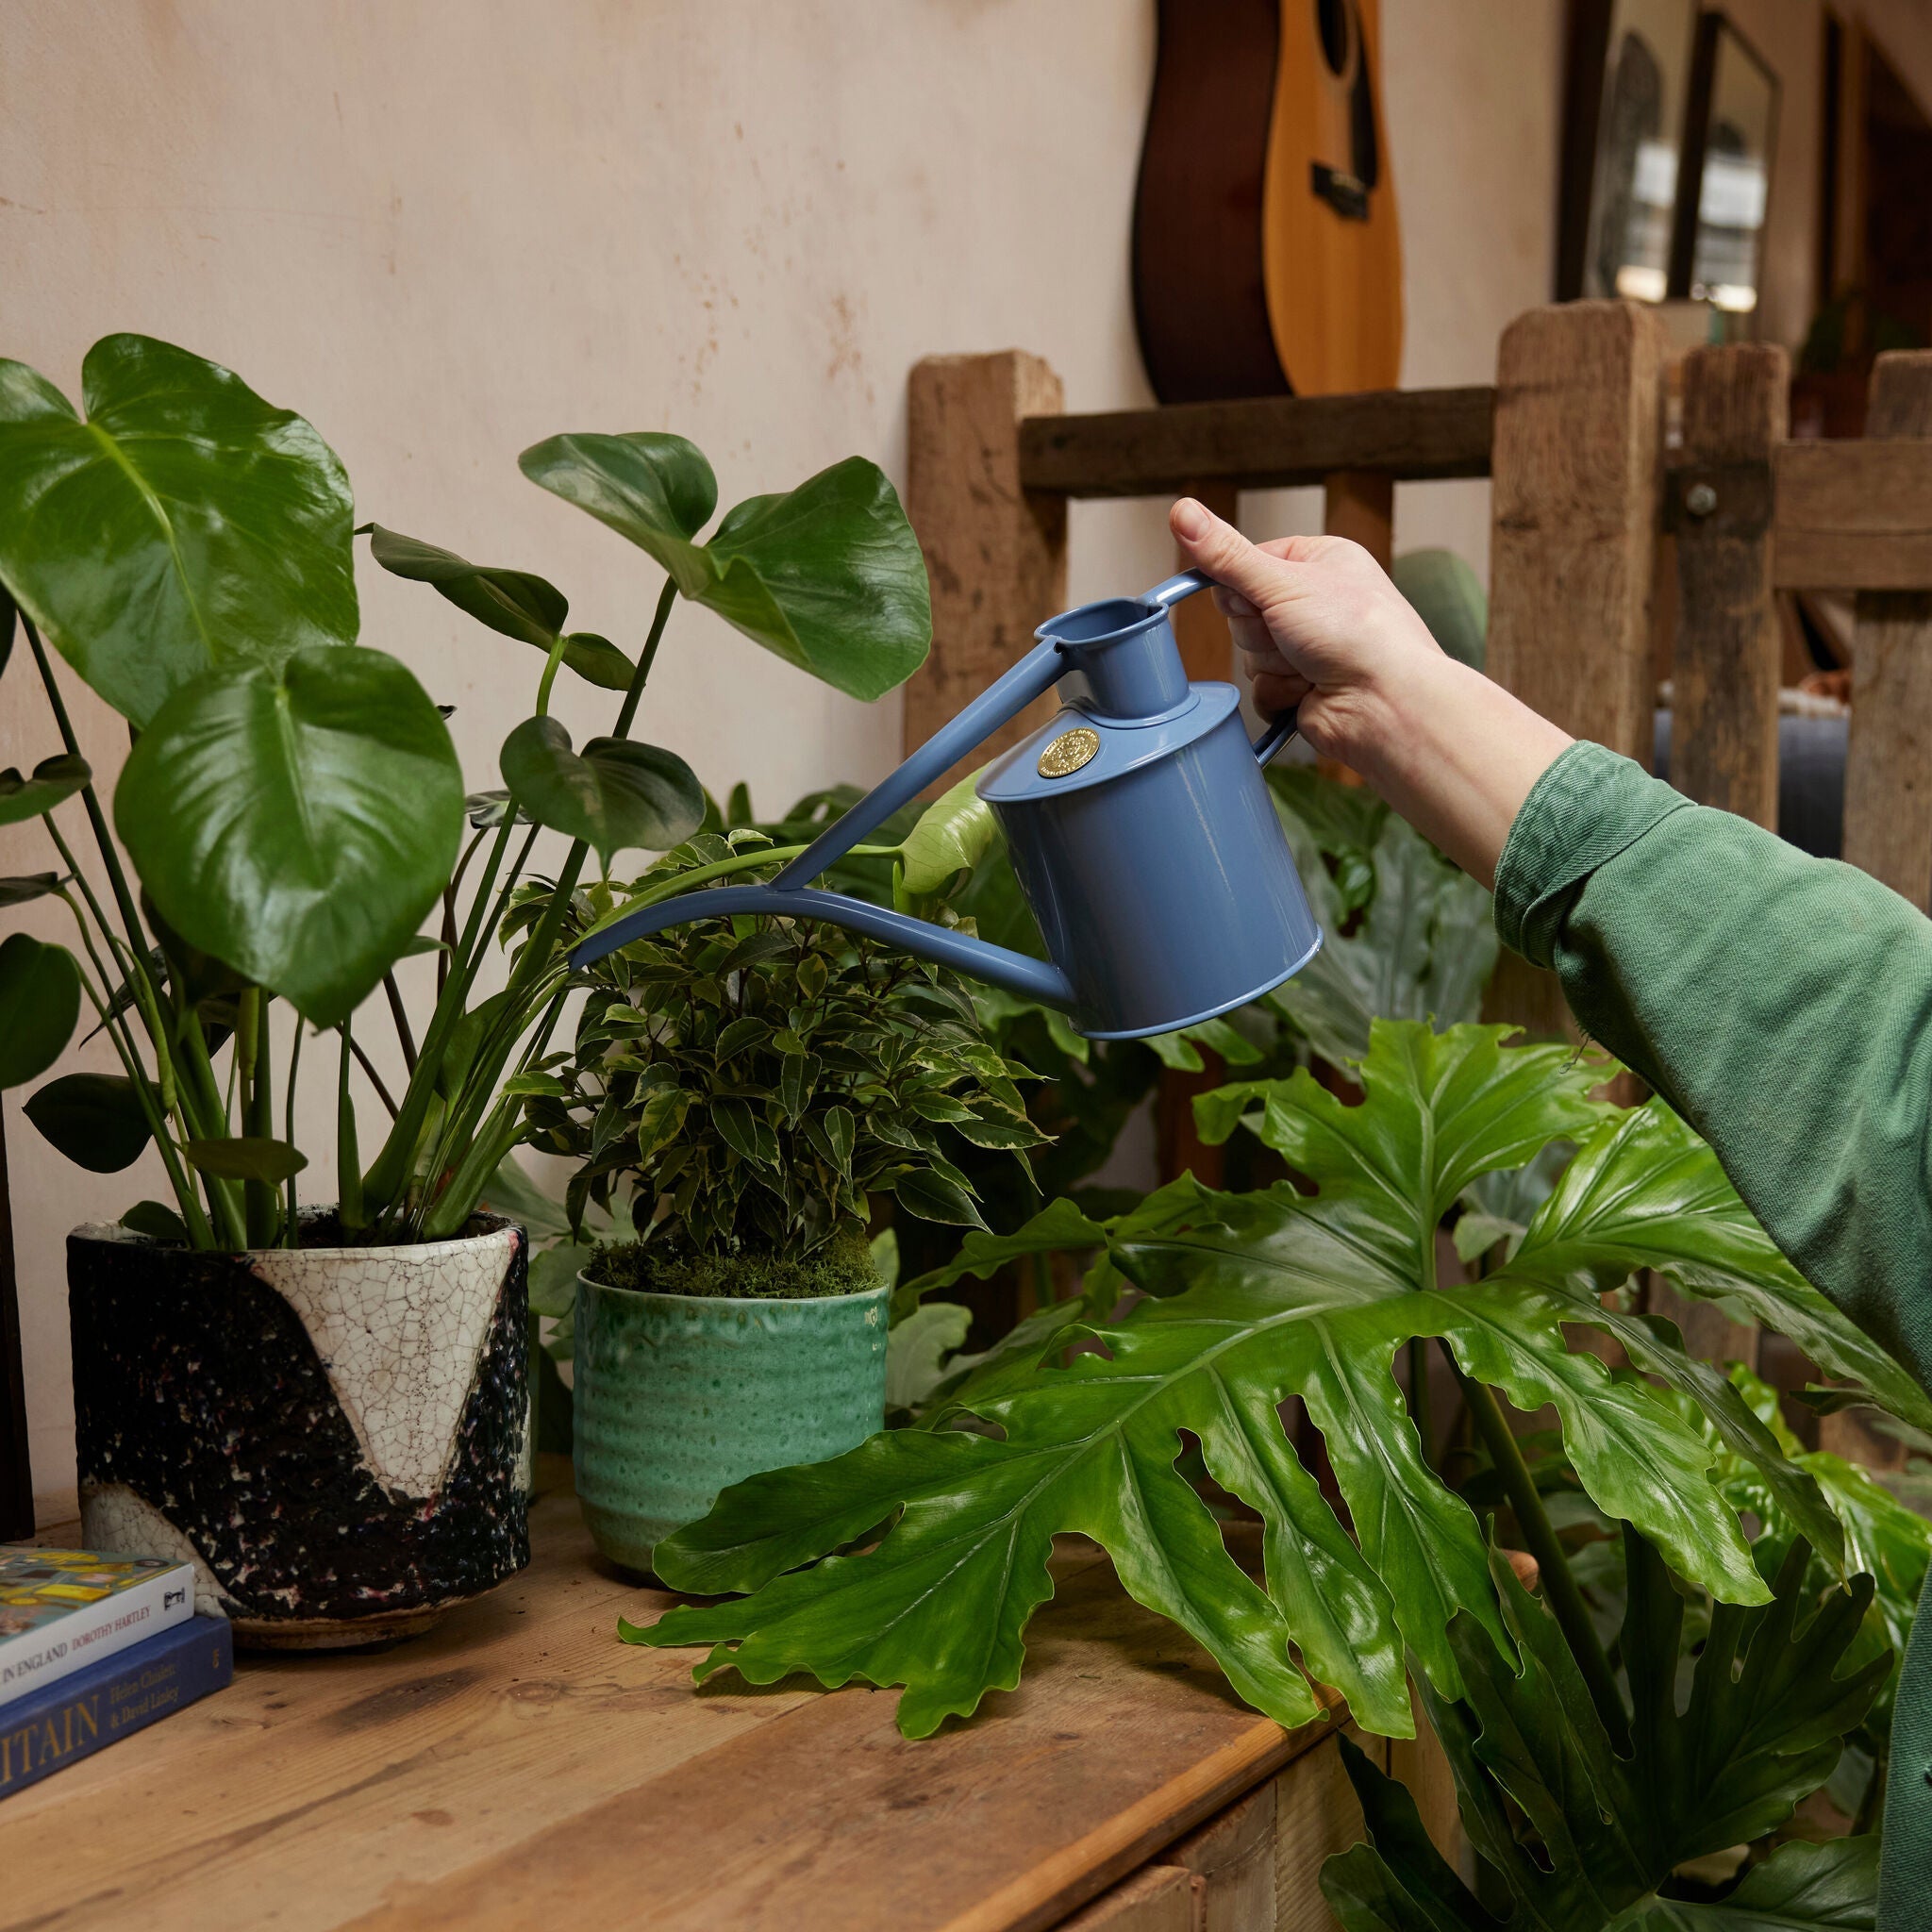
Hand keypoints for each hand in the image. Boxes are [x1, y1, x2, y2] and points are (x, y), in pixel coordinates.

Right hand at [1168, 498, 1444, 769]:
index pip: (1247, 564)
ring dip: (1272, 664)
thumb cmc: (1360, 635)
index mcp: (1319, 561)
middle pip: (1242, 613)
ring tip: (1309, 664)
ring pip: (1250, 655)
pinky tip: (1309, 689)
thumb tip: (1183, 513)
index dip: (1241, 585)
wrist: (1387, 704)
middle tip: (1293, 634)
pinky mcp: (1302, 687)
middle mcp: (1315, 602)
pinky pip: (1261, 689)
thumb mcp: (1282, 582)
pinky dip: (1279, 693)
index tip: (1257, 597)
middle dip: (1260, 631)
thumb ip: (1226, 556)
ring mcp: (1309, 647)